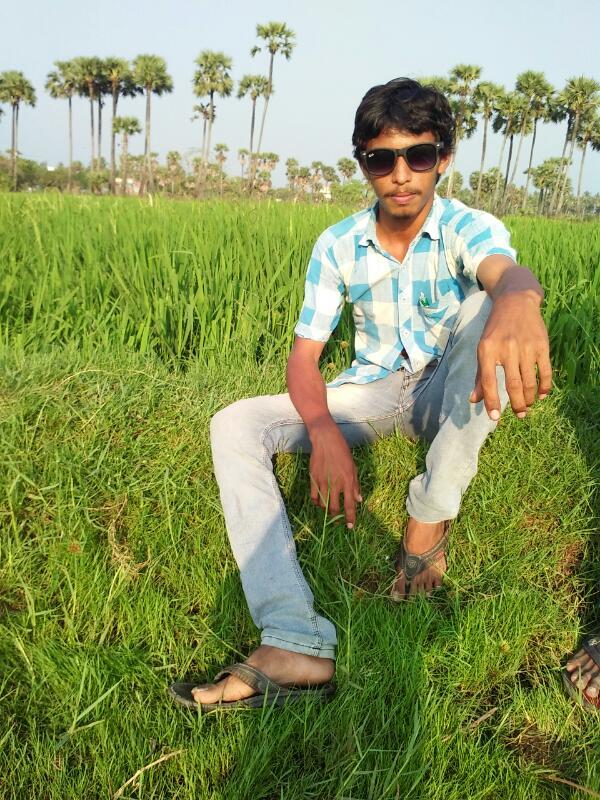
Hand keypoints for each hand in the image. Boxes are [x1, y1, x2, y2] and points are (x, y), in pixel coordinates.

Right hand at [308, 421, 361, 528]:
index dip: (350, 518)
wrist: (326, 441)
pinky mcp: (313, 479)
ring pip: (323, 504)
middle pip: (334, 508)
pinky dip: (316, 502)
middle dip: (335, 516)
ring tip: (328, 509)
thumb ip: (355, 485)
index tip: (350, 526)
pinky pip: (313, 497)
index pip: (350, 505)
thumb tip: (359, 500)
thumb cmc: (342, 452)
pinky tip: (319, 502)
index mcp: (348, 481)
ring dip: (326, 510)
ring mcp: (323, 482)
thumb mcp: (353, 468)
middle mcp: (336, 484)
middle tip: (336, 518)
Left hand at [470, 291, 551, 419]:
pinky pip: (545, 372)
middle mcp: (506, 349)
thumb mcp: (482, 347)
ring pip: (529, 381)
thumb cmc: (495, 329)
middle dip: (516, 404)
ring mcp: (526, 347)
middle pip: (513, 385)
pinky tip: (541, 395)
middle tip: (519, 415)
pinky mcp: (541, 345)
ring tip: (527, 406)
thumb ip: (480, 375)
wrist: (516, 302)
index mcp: (487, 350)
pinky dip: (544, 387)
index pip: (488, 381)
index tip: (494, 417)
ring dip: (529, 398)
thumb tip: (474, 400)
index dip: (491, 401)